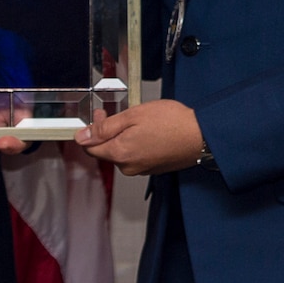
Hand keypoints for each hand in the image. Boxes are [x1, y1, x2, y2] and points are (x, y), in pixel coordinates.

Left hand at [75, 98, 203, 175]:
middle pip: (107, 151)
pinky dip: (137, 144)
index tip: (99, 115)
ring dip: (124, 137)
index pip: (91, 148)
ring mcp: (141, 169)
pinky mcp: (153, 168)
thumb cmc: (171, 123)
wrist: (201, 136)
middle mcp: (128, 167)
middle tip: (119, 112)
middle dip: (108, 132)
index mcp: (120, 154)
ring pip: (122, 153)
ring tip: (138, 120)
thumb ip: (106, 127)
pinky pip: (136, 156)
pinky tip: (148, 131)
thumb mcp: (134, 115)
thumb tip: (82, 137)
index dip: (91, 130)